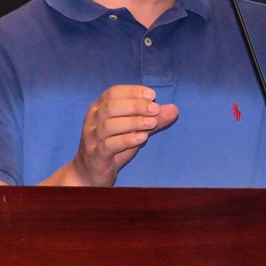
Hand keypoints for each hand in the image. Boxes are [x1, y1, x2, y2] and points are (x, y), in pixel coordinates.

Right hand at [45, 85, 178, 186]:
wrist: (91, 173)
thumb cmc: (113, 146)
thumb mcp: (134, 130)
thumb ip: (151, 119)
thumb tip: (174, 109)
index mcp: (99, 108)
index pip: (113, 93)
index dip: (132, 91)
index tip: (152, 95)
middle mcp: (92, 120)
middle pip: (111, 107)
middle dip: (135, 106)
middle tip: (155, 109)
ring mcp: (92, 138)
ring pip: (109, 125)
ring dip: (133, 122)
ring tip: (151, 123)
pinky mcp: (95, 155)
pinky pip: (108, 145)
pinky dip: (126, 140)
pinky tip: (141, 138)